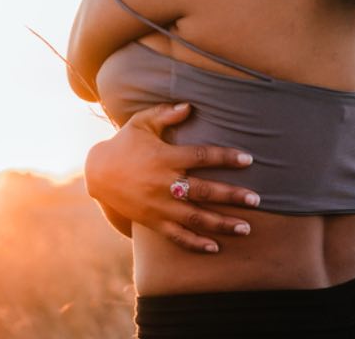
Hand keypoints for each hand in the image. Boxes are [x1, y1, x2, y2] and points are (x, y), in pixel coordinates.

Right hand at [84, 102, 260, 252]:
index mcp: (165, 157)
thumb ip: (165, 114)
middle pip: (204, 190)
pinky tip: (215, 247)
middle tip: (257, 200)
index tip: (248, 159)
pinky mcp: (153, 221)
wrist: (98, 174)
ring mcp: (159, 205)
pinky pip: (177, 236)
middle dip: (231, 195)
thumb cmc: (124, 144)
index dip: (225, 157)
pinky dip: (195, 243)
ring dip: (221, 223)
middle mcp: (164, 183)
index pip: (201, 156)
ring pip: (195, 217)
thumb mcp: (141, 123)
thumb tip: (189, 106)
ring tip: (245, 228)